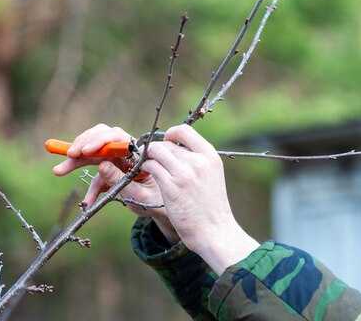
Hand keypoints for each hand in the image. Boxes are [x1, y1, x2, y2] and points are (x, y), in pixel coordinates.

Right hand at [52, 124, 178, 242]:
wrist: (168, 209)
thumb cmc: (159, 199)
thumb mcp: (141, 193)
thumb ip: (120, 180)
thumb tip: (101, 166)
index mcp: (136, 151)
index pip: (115, 136)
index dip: (98, 140)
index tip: (85, 151)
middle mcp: (125, 152)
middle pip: (99, 140)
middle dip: (81, 146)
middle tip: (68, 156)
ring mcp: (117, 160)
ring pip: (93, 152)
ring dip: (76, 160)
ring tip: (60, 170)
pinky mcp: (111, 171)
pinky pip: (95, 174)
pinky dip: (89, 188)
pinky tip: (86, 203)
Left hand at [141, 124, 258, 272]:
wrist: (215, 231)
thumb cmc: (211, 207)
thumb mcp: (212, 175)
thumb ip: (197, 160)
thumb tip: (174, 146)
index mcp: (210, 156)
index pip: (184, 130)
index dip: (171, 134)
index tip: (166, 143)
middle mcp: (198, 161)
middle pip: (166, 143)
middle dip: (156, 151)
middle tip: (152, 160)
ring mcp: (184, 173)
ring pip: (155, 151)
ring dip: (148, 158)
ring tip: (148, 167)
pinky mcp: (171, 186)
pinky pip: (150, 166)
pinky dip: (145, 168)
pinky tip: (147, 175)